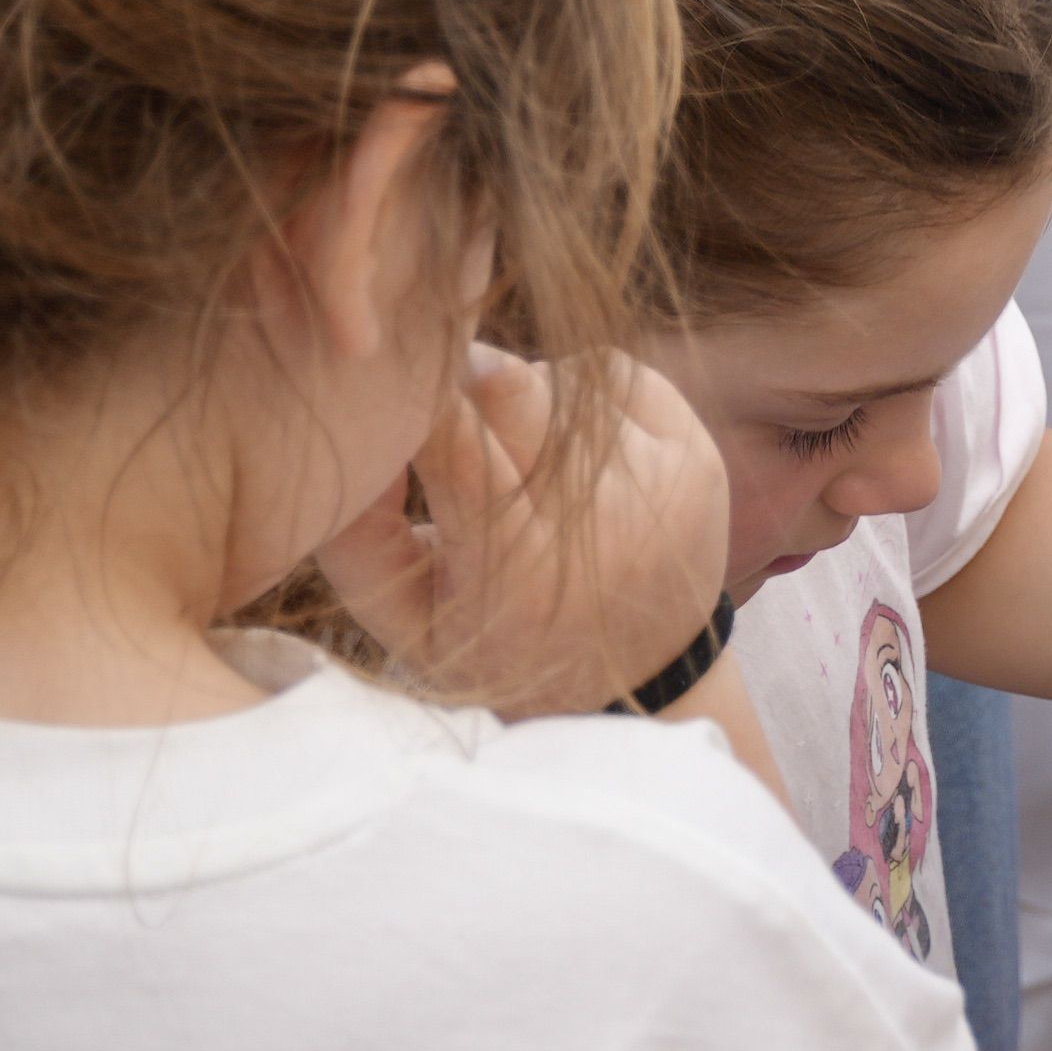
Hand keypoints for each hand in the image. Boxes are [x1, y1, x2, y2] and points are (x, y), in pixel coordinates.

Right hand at [317, 348, 728, 716]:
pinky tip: (573, 456)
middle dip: (463, 385)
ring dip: (522, 403)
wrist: (642, 679)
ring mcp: (661, 482)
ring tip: (522, 466)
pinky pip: (612, 371)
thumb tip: (354, 430)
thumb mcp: (405, 620)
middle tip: (453, 423)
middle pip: (506, 382)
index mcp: (518, 570)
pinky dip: (578, 395)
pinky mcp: (698, 452)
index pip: (451, 434)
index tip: (394, 399)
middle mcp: (601, 522)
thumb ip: (354, 536)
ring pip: (555, 375)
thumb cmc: (498, 644)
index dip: (413, 398)